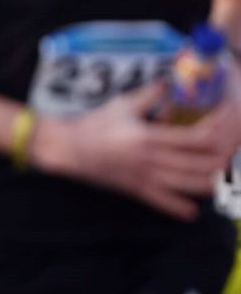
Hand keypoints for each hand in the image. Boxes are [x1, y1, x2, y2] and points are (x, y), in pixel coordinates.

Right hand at [32, 82, 234, 219]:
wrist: (68, 148)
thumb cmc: (94, 124)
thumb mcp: (122, 105)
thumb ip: (150, 94)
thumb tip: (172, 81)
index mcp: (149, 136)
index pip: (196, 139)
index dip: (217, 133)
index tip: (226, 125)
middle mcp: (152, 160)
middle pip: (202, 165)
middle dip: (223, 160)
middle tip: (233, 151)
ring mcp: (145, 178)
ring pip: (190, 187)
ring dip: (212, 183)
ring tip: (221, 175)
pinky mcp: (137, 190)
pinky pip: (164, 204)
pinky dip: (182, 209)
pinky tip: (194, 212)